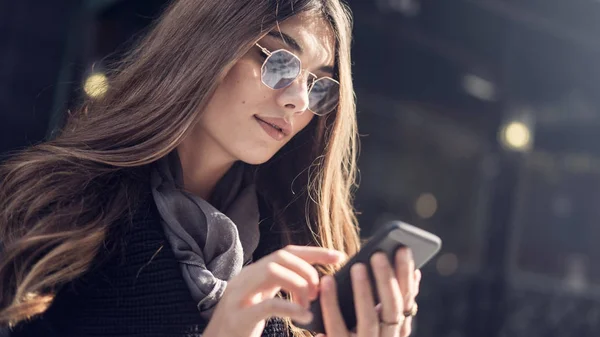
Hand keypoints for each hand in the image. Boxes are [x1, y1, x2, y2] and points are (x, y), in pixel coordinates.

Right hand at [202, 245, 345, 336]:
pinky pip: (268, 304)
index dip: (315, 252)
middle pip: (282, 257)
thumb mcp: (261, 300)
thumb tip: (315, 284)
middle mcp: (244, 278)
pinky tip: (305, 318)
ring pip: (273, 272)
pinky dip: (291, 308)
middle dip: (308, 271)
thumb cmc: (241, 327)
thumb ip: (280, 287)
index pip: (287, 252)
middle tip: (318, 292)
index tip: (339, 256)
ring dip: (299, 286)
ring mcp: (238, 296)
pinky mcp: (238, 317)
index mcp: (253, 273)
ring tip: (309, 305)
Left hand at [316, 247, 421, 336]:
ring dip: (364, 291)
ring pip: (369, 319)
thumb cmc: (356, 333)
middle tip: (379, 254)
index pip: (407, 301)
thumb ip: (391, 301)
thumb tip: (414, 273)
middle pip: (393, 309)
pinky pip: (337, 327)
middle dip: (387, 279)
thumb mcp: (380, 322)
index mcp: (397, 331)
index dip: (407, 276)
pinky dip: (332, 304)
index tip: (403, 250)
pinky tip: (327, 281)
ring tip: (358, 266)